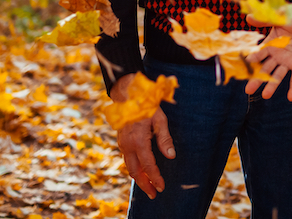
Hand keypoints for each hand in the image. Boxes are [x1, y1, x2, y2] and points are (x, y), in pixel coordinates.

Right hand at [111, 73, 174, 198]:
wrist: (127, 96)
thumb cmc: (146, 106)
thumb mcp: (159, 119)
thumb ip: (164, 138)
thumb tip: (171, 155)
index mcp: (139, 141)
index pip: (148, 165)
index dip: (155, 178)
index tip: (162, 187)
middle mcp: (128, 145)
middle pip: (135, 172)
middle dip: (144, 185)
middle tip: (153, 194)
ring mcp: (122, 144)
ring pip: (129, 167)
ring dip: (138, 179)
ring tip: (148, 187)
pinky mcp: (121, 142)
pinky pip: (127, 160)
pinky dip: (134, 169)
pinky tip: (141, 172)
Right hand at [244, 0, 291, 100]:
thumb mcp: (282, 18)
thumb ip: (266, 19)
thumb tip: (249, 16)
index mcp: (271, 44)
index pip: (259, 53)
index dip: (253, 59)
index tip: (245, 66)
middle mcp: (277, 55)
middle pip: (265, 69)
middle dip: (257, 78)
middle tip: (248, 90)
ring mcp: (288, 62)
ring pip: (278, 75)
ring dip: (272, 85)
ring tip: (265, 96)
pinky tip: (291, 97)